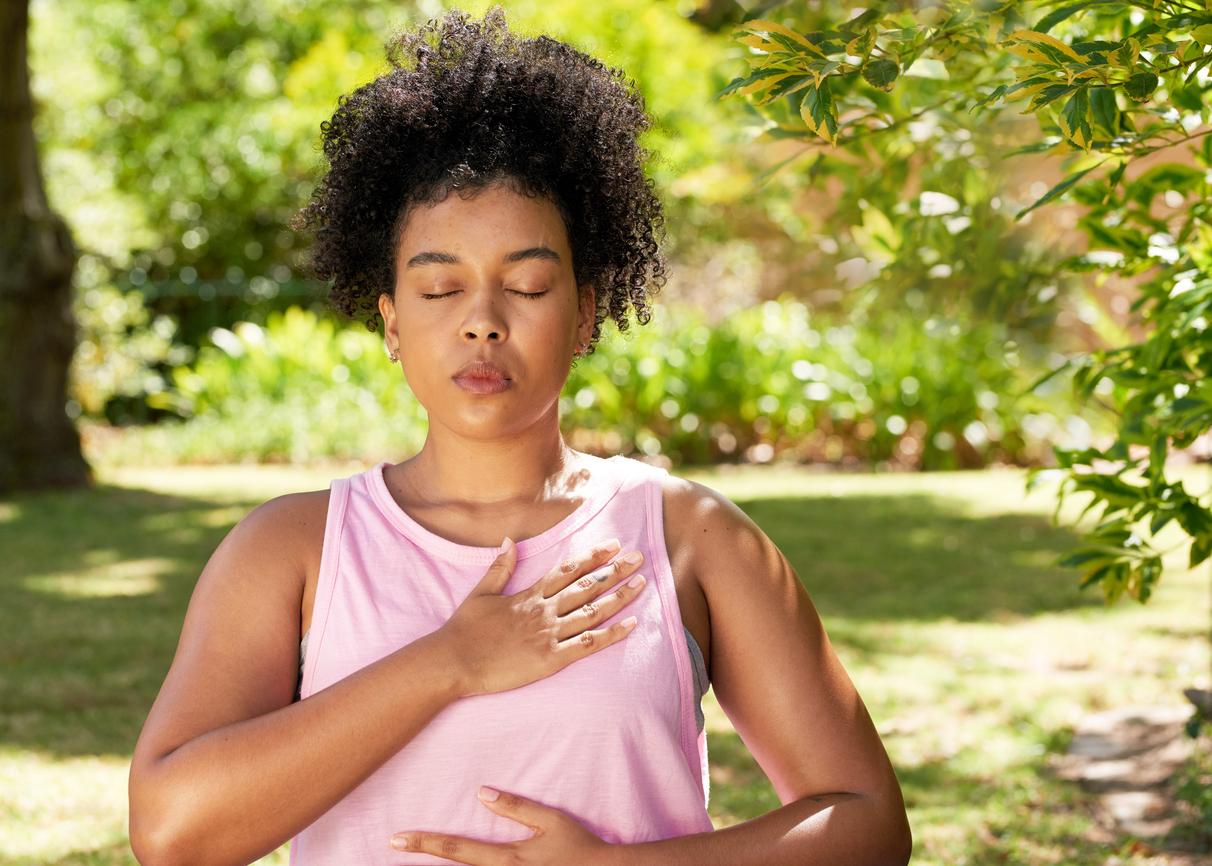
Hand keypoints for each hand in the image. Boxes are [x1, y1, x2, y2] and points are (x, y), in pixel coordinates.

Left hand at [390, 786, 615, 865]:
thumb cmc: (579, 846)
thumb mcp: (551, 820)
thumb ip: (516, 807)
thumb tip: (481, 792)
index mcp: (507, 858)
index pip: (457, 850)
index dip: (425, 843)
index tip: (397, 839)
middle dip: (420, 861)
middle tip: (392, 848)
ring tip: (408, 863)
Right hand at [437, 537, 648, 696]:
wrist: (453, 662)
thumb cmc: (464, 630)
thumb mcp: (481, 592)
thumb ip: (499, 567)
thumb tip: (509, 539)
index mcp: (529, 594)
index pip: (568, 569)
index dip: (593, 556)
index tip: (613, 545)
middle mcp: (544, 610)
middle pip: (587, 586)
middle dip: (615, 570)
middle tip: (639, 557)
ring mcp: (549, 634)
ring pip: (592, 611)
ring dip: (619, 596)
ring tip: (642, 584)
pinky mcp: (550, 659)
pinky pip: (588, 645)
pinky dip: (611, 634)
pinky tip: (630, 624)